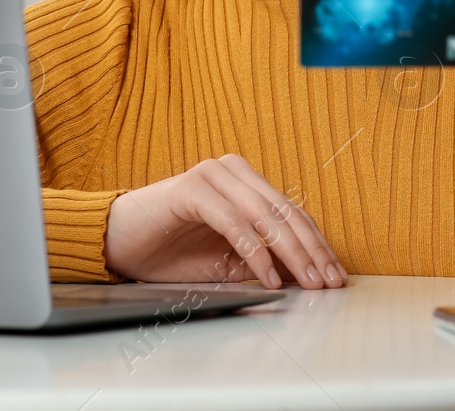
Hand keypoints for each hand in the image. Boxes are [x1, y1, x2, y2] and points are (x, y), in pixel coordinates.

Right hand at [102, 154, 347, 290]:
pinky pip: (235, 223)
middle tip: (329, 282)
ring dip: (292, 253)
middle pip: (286, 212)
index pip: (293, 212)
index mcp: (245, 180)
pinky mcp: (192, 189)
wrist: (118, 243)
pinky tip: (269, 276)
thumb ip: (264, 261)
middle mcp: (232, 170)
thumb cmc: (171, 251)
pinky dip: (256, 252)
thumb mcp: (227, 261)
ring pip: (266, 215)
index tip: (336, 275)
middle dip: (312, 251)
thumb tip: (308, 276)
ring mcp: (212, 176)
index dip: (318, 244)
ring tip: (308, 282)